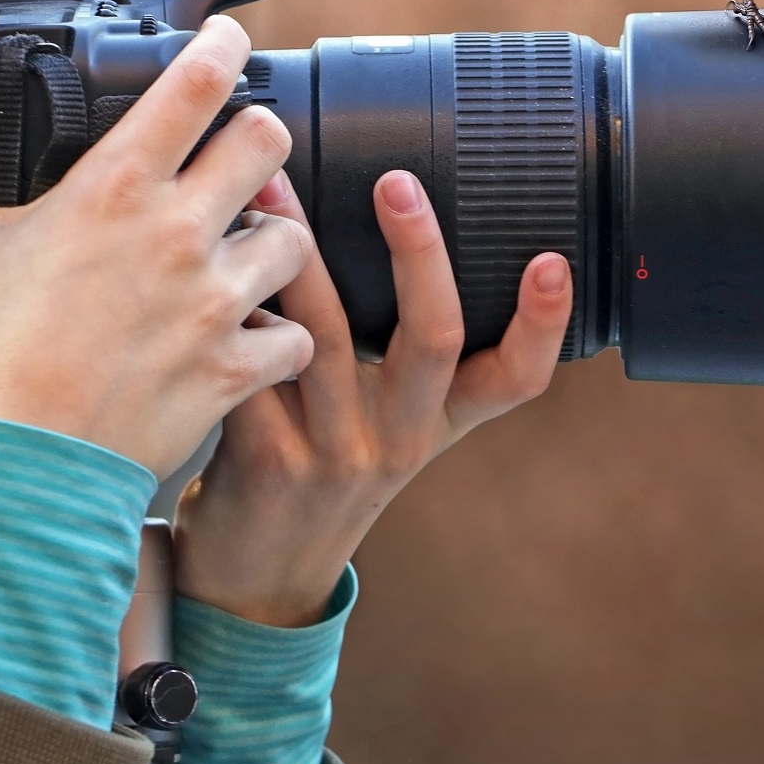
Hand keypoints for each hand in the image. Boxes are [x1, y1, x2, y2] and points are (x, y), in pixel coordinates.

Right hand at [0, 15, 315, 477]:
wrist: (23, 467)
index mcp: (115, 188)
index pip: (196, 83)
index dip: (224, 45)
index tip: (231, 36)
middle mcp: (178, 232)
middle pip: (268, 142)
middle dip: (261, 140)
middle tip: (243, 154)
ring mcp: (215, 300)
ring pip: (295, 240)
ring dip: (276, 241)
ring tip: (250, 253)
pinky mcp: (236, 363)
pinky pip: (296, 335)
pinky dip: (283, 336)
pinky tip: (257, 337)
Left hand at [172, 168, 572, 626]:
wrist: (254, 580)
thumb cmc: (318, 473)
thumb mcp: (383, 426)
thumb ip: (394, 354)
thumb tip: (388, 219)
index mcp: (437, 422)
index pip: (516, 378)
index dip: (543, 324)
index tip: (552, 261)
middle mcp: (399, 438)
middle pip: (433, 339)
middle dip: (420, 253)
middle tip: (399, 183)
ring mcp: (337, 454)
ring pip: (326, 338)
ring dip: (299, 253)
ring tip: (275, 187)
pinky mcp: (269, 463)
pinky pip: (254, 370)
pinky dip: (236, 313)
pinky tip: (211, 263)